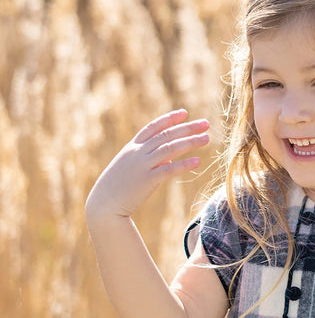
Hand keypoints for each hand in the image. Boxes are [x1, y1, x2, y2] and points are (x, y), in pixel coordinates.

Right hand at [86, 109, 209, 221]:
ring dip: (190, 142)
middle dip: (187, 128)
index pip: (153, 127)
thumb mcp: (132, 168)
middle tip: (205, 123)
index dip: (169, 119)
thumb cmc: (118, 187)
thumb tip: (170, 159)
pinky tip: (197, 161)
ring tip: (206, 138)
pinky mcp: (147, 181)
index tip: (184, 113)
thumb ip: (150, 160)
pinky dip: (183, 164)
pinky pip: (168, 170)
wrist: (104, 204)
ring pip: (169, 149)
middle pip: (166, 135)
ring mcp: (142, 165)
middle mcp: (137, 152)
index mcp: (132, 147)